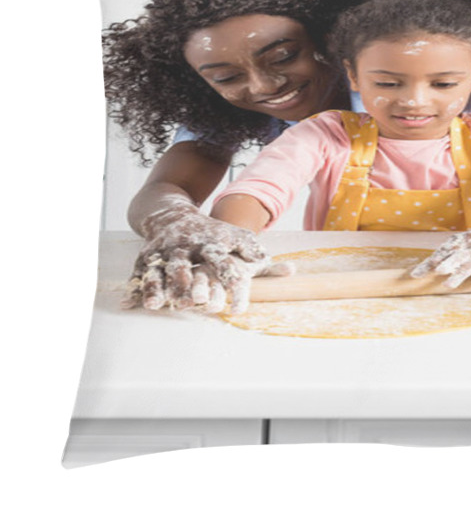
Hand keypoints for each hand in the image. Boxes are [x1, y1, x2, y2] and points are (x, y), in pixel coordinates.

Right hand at [121, 198, 290, 313]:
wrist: (173, 215)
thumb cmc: (211, 234)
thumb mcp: (235, 239)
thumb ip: (258, 256)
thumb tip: (290, 272)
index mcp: (211, 243)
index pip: (224, 262)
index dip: (231, 282)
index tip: (237, 306)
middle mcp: (186, 246)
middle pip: (187, 265)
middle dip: (188, 283)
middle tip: (192, 302)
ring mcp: (164, 251)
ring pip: (160, 270)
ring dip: (159, 288)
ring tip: (158, 306)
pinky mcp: (145, 257)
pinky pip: (139, 273)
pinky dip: (135, 289)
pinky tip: (129, 305)